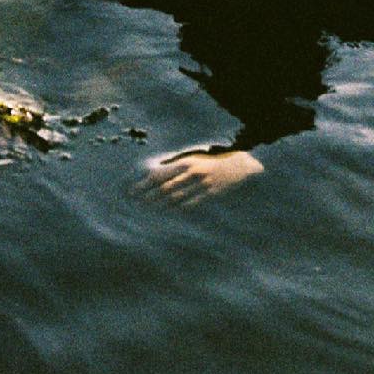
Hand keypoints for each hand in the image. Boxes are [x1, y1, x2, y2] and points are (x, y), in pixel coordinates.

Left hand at [140, 147, 264, 205]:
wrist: (241, 165)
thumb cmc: (213, 162)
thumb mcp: (194, 160)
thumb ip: (177, 167)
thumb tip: (156, 174)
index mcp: (186, 162)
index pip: (160, 174)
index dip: (144, 183)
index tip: (133, 190)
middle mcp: (192, 172)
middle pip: (164, 187)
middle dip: (148, 196)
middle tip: (135, 203)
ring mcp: (202, 184)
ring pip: (176, 198)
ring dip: (160, 205)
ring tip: (148, 210)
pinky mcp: (211, 195)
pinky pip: (191, 204)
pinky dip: (178, 209)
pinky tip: (168, 213)